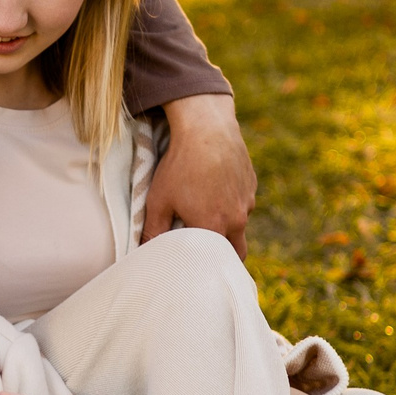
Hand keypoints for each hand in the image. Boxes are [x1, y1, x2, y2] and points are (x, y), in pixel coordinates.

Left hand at [144, 92, 255, 252]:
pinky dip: (232, 202)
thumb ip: (153, 232)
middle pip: (237, 251)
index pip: (215, 261)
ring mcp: (248, 201)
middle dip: (224, 255)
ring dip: (227, 225)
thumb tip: (144, 252)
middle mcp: (237, 219)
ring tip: (207, 210)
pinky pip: (243, 202)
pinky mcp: (251, 184)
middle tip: (208, 252)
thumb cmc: (179, 165)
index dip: (206, 265)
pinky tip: (215, 189)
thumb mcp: (158, 200)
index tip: (198, 267)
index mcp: (214, 228)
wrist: (206, 127)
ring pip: (240, 224)